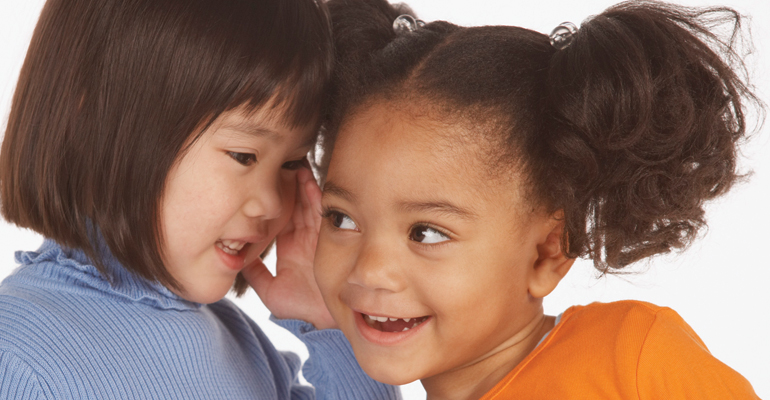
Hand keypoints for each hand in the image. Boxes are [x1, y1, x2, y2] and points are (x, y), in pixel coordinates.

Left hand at [242, 167, 337, 329]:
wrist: (327, 320)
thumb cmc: (301, 308)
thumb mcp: (270, 291)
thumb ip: (254, 273)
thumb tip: (234, 258)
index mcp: (290, 247)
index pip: (279, 218)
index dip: (273, 202)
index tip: (263, 183)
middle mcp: (304, 238)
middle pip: (295, 206)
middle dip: (289, 186)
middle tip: (281, 164)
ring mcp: (318, 236)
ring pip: (309, 205)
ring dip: (303, 186)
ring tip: (295, 166)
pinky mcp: (331, 237)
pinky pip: (323, 213)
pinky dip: (316, 196)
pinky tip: (309, 181)